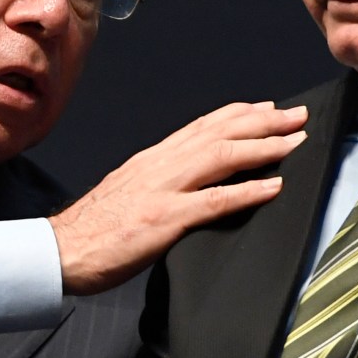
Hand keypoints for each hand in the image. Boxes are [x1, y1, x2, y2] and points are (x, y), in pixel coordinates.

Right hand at [49, 101, 307, 294]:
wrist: (60, 250)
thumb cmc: (93, 228)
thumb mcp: (129, 190)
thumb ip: (159, 180)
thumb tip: (191, 180)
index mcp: (152, 159)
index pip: (202, 125)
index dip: (239, 114)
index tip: (268, 107)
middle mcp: (160, 165)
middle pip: (219, 133)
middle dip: (262, 121)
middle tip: (298, 115)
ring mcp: (162, 190)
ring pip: (220, 157)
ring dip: (262, 146)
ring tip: (295, 141)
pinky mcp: (163, 220)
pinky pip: (213, 202)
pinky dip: (246, 191)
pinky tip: (273, 187)